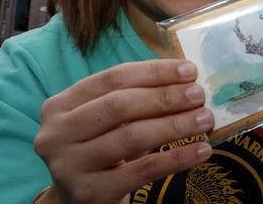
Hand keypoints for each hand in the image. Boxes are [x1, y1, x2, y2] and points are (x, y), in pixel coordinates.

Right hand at [33, 60, 213, 203]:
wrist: (80, 198)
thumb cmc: (102, 148)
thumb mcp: (107, 120)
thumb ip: (136, 98)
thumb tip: (187, 81)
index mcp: (61, 104)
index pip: (113, 78)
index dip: (154, 72)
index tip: (189, 70)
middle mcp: (57, 133)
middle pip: (120, 106)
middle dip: (165, 97)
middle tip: (199, 95)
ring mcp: (69, 165)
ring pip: (131, 137)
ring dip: (175, 125)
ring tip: (205, 119)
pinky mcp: (90, 192)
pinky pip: (142, 170)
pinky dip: (177, 158)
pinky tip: (202, 150)